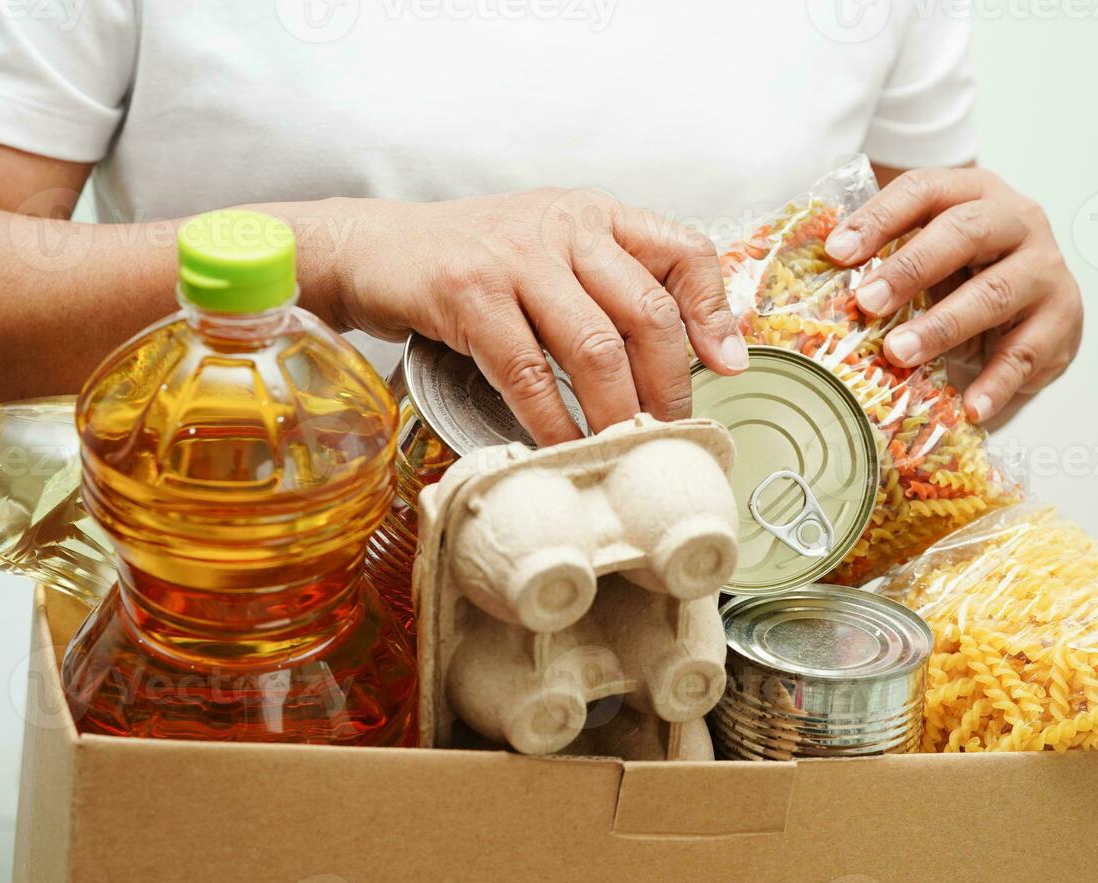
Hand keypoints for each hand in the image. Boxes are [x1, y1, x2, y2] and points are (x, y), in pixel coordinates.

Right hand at [328, 190, 748, 444]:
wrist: (371, 248)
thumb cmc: (468, 263)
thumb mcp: (549, 255)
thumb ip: (608, 288)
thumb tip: (688, 354)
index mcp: (595, 216)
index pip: (683, 250)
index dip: (715, 313)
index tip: (727, 369)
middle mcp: (565, 226)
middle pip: (647, 313)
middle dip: (667, 387)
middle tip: (668, 434)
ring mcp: (517, 256)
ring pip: (595, 347)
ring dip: (616, 413)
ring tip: (621, 450)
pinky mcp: (469, 292)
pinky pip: (529, 372)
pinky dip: (550, 421)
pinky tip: (559, 448)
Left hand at [822, 168, 1082, 422]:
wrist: (1040, 302)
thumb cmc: (967, 273)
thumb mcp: (931, 253)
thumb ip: (887, 257)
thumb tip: (815, 280)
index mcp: (974, 192)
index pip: (924, 191)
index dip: (879, 218)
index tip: (837, 253)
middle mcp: (1017, 220)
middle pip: (964, 232)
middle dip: (910, 268)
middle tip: (867, 303)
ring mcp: (1045, 268)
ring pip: (994, 293)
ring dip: (942, 326)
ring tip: (899, 354)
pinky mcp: (1062, 318)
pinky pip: (1026, 353)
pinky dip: (996, 382)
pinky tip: (970, 407)